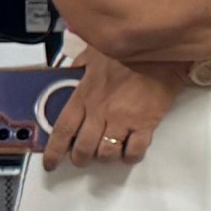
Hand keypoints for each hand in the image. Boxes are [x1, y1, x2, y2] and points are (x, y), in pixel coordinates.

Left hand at [43, 52, 187, 168]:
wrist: (159, 47)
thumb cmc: (129, 50)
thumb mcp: (95, 53)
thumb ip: (80, 66)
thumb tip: (71, 73)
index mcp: (85, 95)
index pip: (63, 130)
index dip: (54, 151)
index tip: (51, 163)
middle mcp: (101, 111)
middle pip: (83, 148)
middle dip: (80, 158)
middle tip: (82, 159)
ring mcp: (123, 119)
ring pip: (107, 154)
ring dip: (105, 157)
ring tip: (108, 152)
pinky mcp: (145, 123)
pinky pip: (134, 151)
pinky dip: (130, 156)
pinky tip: (129, 151)